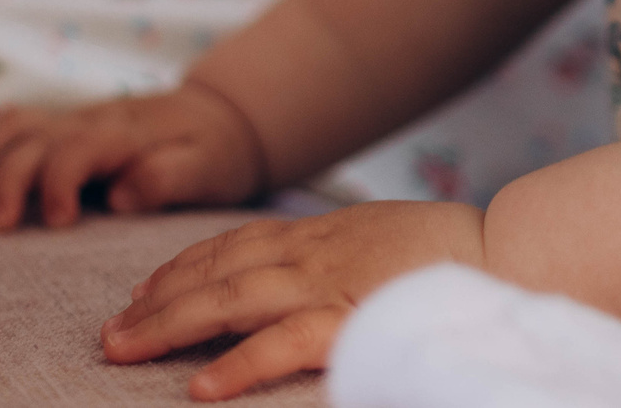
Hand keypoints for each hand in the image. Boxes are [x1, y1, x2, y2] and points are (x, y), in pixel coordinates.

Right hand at [0, 82, 265, 231]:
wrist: (224, 116)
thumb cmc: (215, 151)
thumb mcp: (209, 167)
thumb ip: (168, 177)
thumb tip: (120, 197)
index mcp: (127, 132)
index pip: (79, 146)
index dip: (60, 180)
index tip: (59, 222)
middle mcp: (93, 120)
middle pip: (34, 137)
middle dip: (6, 178)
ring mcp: (74, 120)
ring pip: (13, 127)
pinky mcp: (63, 128)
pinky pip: (12, 126)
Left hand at [101, 202, 487, 397]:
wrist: (511, 249)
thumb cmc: (452, 252)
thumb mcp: (379, 239)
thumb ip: (336, 255)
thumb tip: (301, 277)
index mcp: (321, 234)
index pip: (233, 246)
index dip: (182, 268)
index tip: (142, 292)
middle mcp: (313, 253)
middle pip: (216, 272)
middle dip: (157, 303)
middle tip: (109, 334)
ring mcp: (330, 284)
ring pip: (231, 300)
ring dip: (171, 326)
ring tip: (124, 351)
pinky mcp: (353, 320)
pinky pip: (283, 343)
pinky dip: (239, 364)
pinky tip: (201, 387)